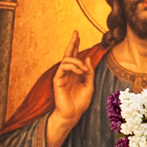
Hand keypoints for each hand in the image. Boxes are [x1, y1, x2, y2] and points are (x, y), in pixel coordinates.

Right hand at [44, 32, 93, 146]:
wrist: (73, 114)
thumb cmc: (80, 102)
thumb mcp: (89, 85)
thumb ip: (89, 72)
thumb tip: (86, 58)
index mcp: (76, 73)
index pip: (76, 56)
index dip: (77, 45)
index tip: (79, 35)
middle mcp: (68, 72)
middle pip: (69, 54)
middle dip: (73, 43)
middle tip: (76, 32)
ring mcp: (62, 75)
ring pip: (67, 60)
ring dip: (77, 62)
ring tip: (83, 70)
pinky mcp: (57, 79)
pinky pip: (64, 67)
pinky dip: (73, 66)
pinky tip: (80, 72)